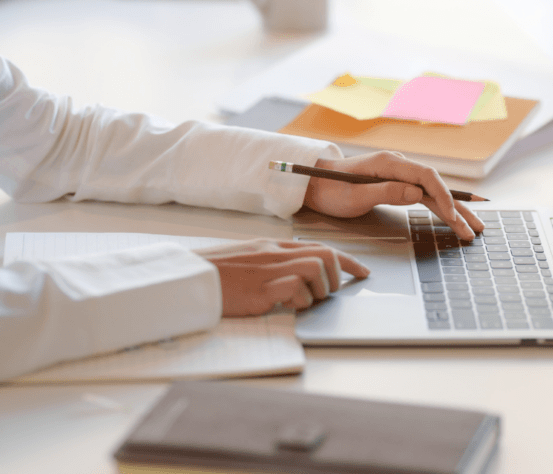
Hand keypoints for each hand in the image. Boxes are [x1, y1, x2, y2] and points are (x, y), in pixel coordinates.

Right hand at [195, 239, 368, 316]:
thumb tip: (298, 278)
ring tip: (301, 301)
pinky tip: (285, 306)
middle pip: (325, 255)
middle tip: (327, 293)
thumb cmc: (215, 274)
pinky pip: (295, 289)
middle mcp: (274, 253)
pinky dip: (298, 301)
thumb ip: (273, 263)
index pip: (319, 247)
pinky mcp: (261, 289)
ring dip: (318, 290)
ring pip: (315, 269)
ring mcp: (268, 270)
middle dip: (337, 276)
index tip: (363, 272)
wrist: (189, 278)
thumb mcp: (248, 260)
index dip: (346, 260)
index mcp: (272, 246)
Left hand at [302, 152, 485, 240]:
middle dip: (457, 208)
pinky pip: (425, 196)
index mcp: (389, 164)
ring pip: (433, 193)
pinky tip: (454, 218)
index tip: (452, 216)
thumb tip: (416, 193)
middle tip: (474, 229)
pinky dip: (440, 209)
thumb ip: (385, 192)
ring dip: (454, 211)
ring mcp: (399, 175)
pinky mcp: (398, 184)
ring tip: (472, 228)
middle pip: (436, 186)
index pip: (426, 177)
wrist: (314, 184)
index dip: (443, 197)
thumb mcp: (354, 196)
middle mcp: (399, 166)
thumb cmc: (330, 190)